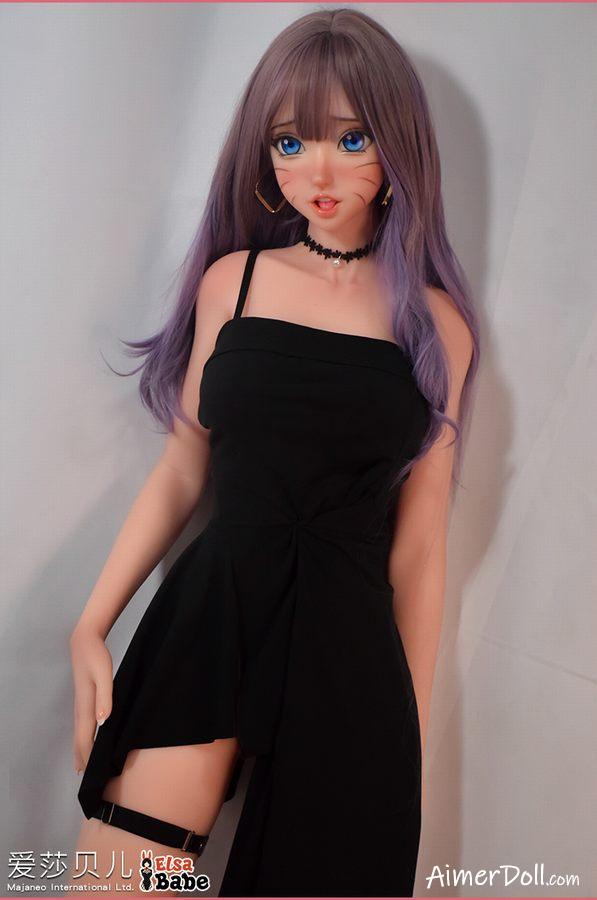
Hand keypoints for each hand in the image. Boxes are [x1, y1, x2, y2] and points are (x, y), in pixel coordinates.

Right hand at [70, 623, 112, 774]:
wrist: (85, 642)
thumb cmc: (97, 658)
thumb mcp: (104, 675)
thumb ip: (105, 697)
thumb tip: (103, 722)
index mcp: (85, 706)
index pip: (86, 739)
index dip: (89, 757)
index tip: (94, 775)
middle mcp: (80, 709)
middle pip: (80, 740)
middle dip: (83, 759)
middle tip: (88, 780)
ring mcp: (80, 704)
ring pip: (79, 734)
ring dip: (81, 751)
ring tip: (82, 767)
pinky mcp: (83, 700)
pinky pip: (82, 725)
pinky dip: (83, 738)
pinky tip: (88, 739)